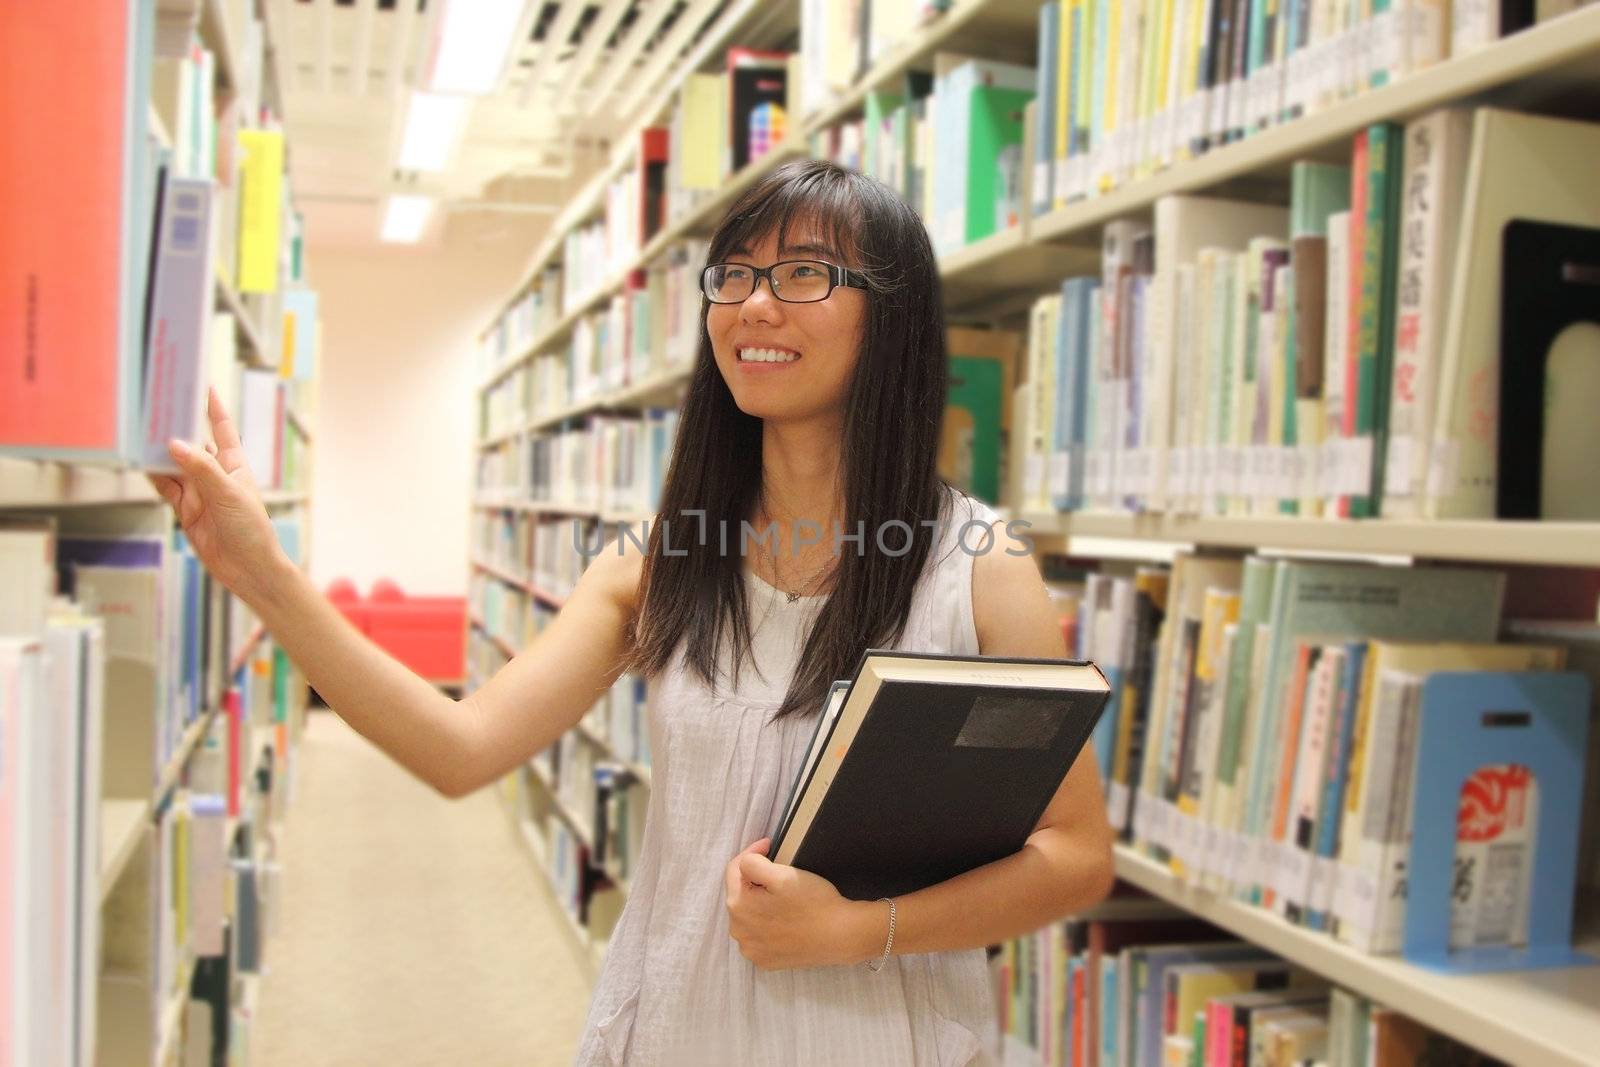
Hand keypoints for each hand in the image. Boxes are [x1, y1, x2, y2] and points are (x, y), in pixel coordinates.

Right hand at [147, 387, 285, 601]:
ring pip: (174, 467)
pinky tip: (143, 464)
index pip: (223, 430)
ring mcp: (199, 493)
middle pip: (192, 446)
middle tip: (156, 410)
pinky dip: (154, 477)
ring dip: (160, 454)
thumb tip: (174, 444)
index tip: (206, 387)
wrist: (248, 568)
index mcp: (234, 465)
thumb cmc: (250, 529)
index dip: (214, 409)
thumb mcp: (227, 493)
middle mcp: (215, 475)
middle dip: (176, 430)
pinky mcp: (186, 511)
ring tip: (141, 434)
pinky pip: (166, 488)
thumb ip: (200, 469)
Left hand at [723, 838, 880, 970]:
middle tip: (779, 872)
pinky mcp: (766, 961)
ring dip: (760, 903)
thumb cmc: (813, 903)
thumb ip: (753, 864)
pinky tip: (785, 919)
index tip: (770, 846)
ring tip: (783, 896)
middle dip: (755, 880)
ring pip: (749, 916)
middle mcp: (739, 933)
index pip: (734, 870)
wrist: (842, 936)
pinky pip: (759, 936)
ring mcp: (752, 950)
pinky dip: (767, 924)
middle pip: (740, 894)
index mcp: (738, 907)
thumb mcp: (782, 874)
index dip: (753, 852)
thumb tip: (747, 861)